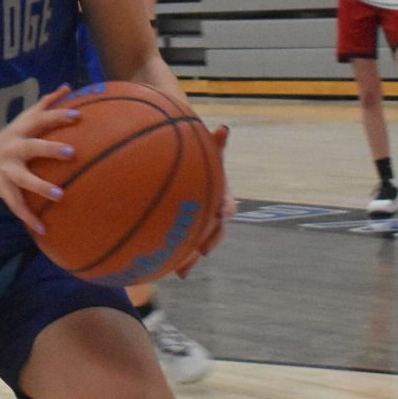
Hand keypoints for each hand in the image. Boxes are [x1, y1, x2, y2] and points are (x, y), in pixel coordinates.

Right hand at [0, 86, 79, 235]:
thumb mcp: (23, 120)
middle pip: (32, 147)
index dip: (58, 115)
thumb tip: (67, 86)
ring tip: (60, 196)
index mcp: (21, 131)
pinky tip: (44, 229)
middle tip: (71, 152)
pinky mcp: (2, 188)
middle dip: (50, 149)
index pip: (40, 119)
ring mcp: (6, 169)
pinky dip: (29, 218)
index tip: (78, 115)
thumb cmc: (8, 139)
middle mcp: (13, 148)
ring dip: (41, 187)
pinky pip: (16, 205)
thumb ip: (44, 104)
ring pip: (24, 179)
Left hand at [167, 124, 232, 278]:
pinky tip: (170, 271)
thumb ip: (215, 143)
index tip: (222, 213)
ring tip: (183, 269)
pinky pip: (186, 249)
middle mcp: (213, 212)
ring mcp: (202, 224)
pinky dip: (180, 261)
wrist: (181, 165)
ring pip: (200, 243)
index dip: (226, 208)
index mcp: (219, 194)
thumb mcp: (203, 148)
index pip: (227, 204)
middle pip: (215, 230)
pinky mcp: (188, 233)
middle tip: (203, 249)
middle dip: (210, 239)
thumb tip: (225, 127)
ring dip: (193, 255)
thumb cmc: (196, 155)